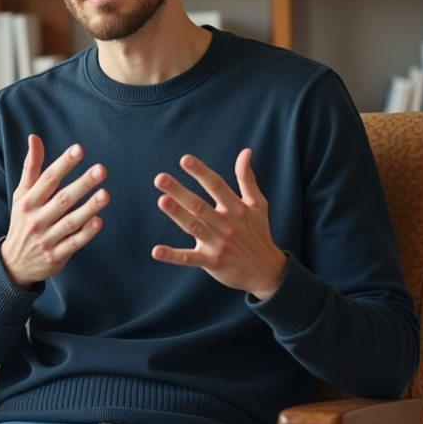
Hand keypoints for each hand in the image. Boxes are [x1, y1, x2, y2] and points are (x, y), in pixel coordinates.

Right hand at [0, 135, 108, 289]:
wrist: (14, 264)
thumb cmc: (22, 222)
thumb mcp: (21, 194)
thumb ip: (31, 167)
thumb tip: (34, 137)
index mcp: (28, 202)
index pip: (47, 179)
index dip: (64, 163)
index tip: (79, 149)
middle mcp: (36, 219)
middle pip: (62, 199)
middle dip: (82, 183)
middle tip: (101, 169)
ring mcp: (46, 239)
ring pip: (70, 222)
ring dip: (89, 208)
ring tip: (105, 194)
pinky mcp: (56, 256)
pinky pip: (74, 243)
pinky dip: (86, 233)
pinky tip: (99, 221)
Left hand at [152, 148, 286, 299]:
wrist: (266, 271)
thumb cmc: (259, 233)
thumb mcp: (258, 204)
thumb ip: (247, 179)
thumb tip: (246, 152)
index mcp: (237, 208)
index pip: (216, 186)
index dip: (201, 172)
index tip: (184, 159)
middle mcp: (226, 225)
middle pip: (199, 205)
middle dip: (179, 191)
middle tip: (160, 178)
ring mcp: (217, 244)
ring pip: (193, 226)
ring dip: (177, 214)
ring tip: (162, 200)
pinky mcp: (210, 262)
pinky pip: (188, 258)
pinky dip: (172, 256)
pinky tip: (156, 251)